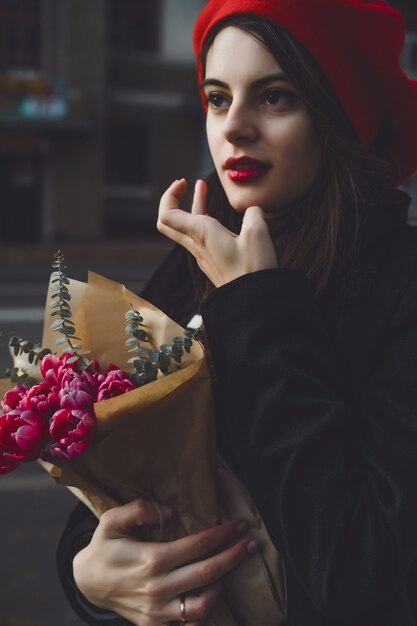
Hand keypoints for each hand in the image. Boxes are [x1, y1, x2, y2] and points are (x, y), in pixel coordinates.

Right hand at [73, 498, 258, 625]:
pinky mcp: (154, 624)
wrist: (86, 582)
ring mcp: (157, 611)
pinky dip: (204, 612)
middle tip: (253, 543)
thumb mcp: (111, 520)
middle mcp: (158, 587)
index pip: (198, 545)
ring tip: (228, 569)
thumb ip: (139, 509)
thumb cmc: (103, 547)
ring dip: (222, 586)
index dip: (223, 534)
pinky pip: (188, 624)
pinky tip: (211, 595)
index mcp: (151, 559)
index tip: (239, 524)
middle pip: (209, 572)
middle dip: (235, 556)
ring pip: (203, 604)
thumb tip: (168, 511)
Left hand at [157, 179, 277, 287]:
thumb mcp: (258, 233)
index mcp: (202, 234)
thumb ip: (253, 213)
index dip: (170, 195)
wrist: (253, 302)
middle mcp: (197, 245)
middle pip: (169, 222)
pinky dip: (203, 221)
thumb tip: (252, 210)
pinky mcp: (212, 263)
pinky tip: (218, 218)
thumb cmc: (253, 269)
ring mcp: (203, 256)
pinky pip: (200, 239)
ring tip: (202, 187)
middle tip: (184, 185)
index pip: (167, 214)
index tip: (186, 182)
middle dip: (173, 199)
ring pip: (186, 229)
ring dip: (192, 207)